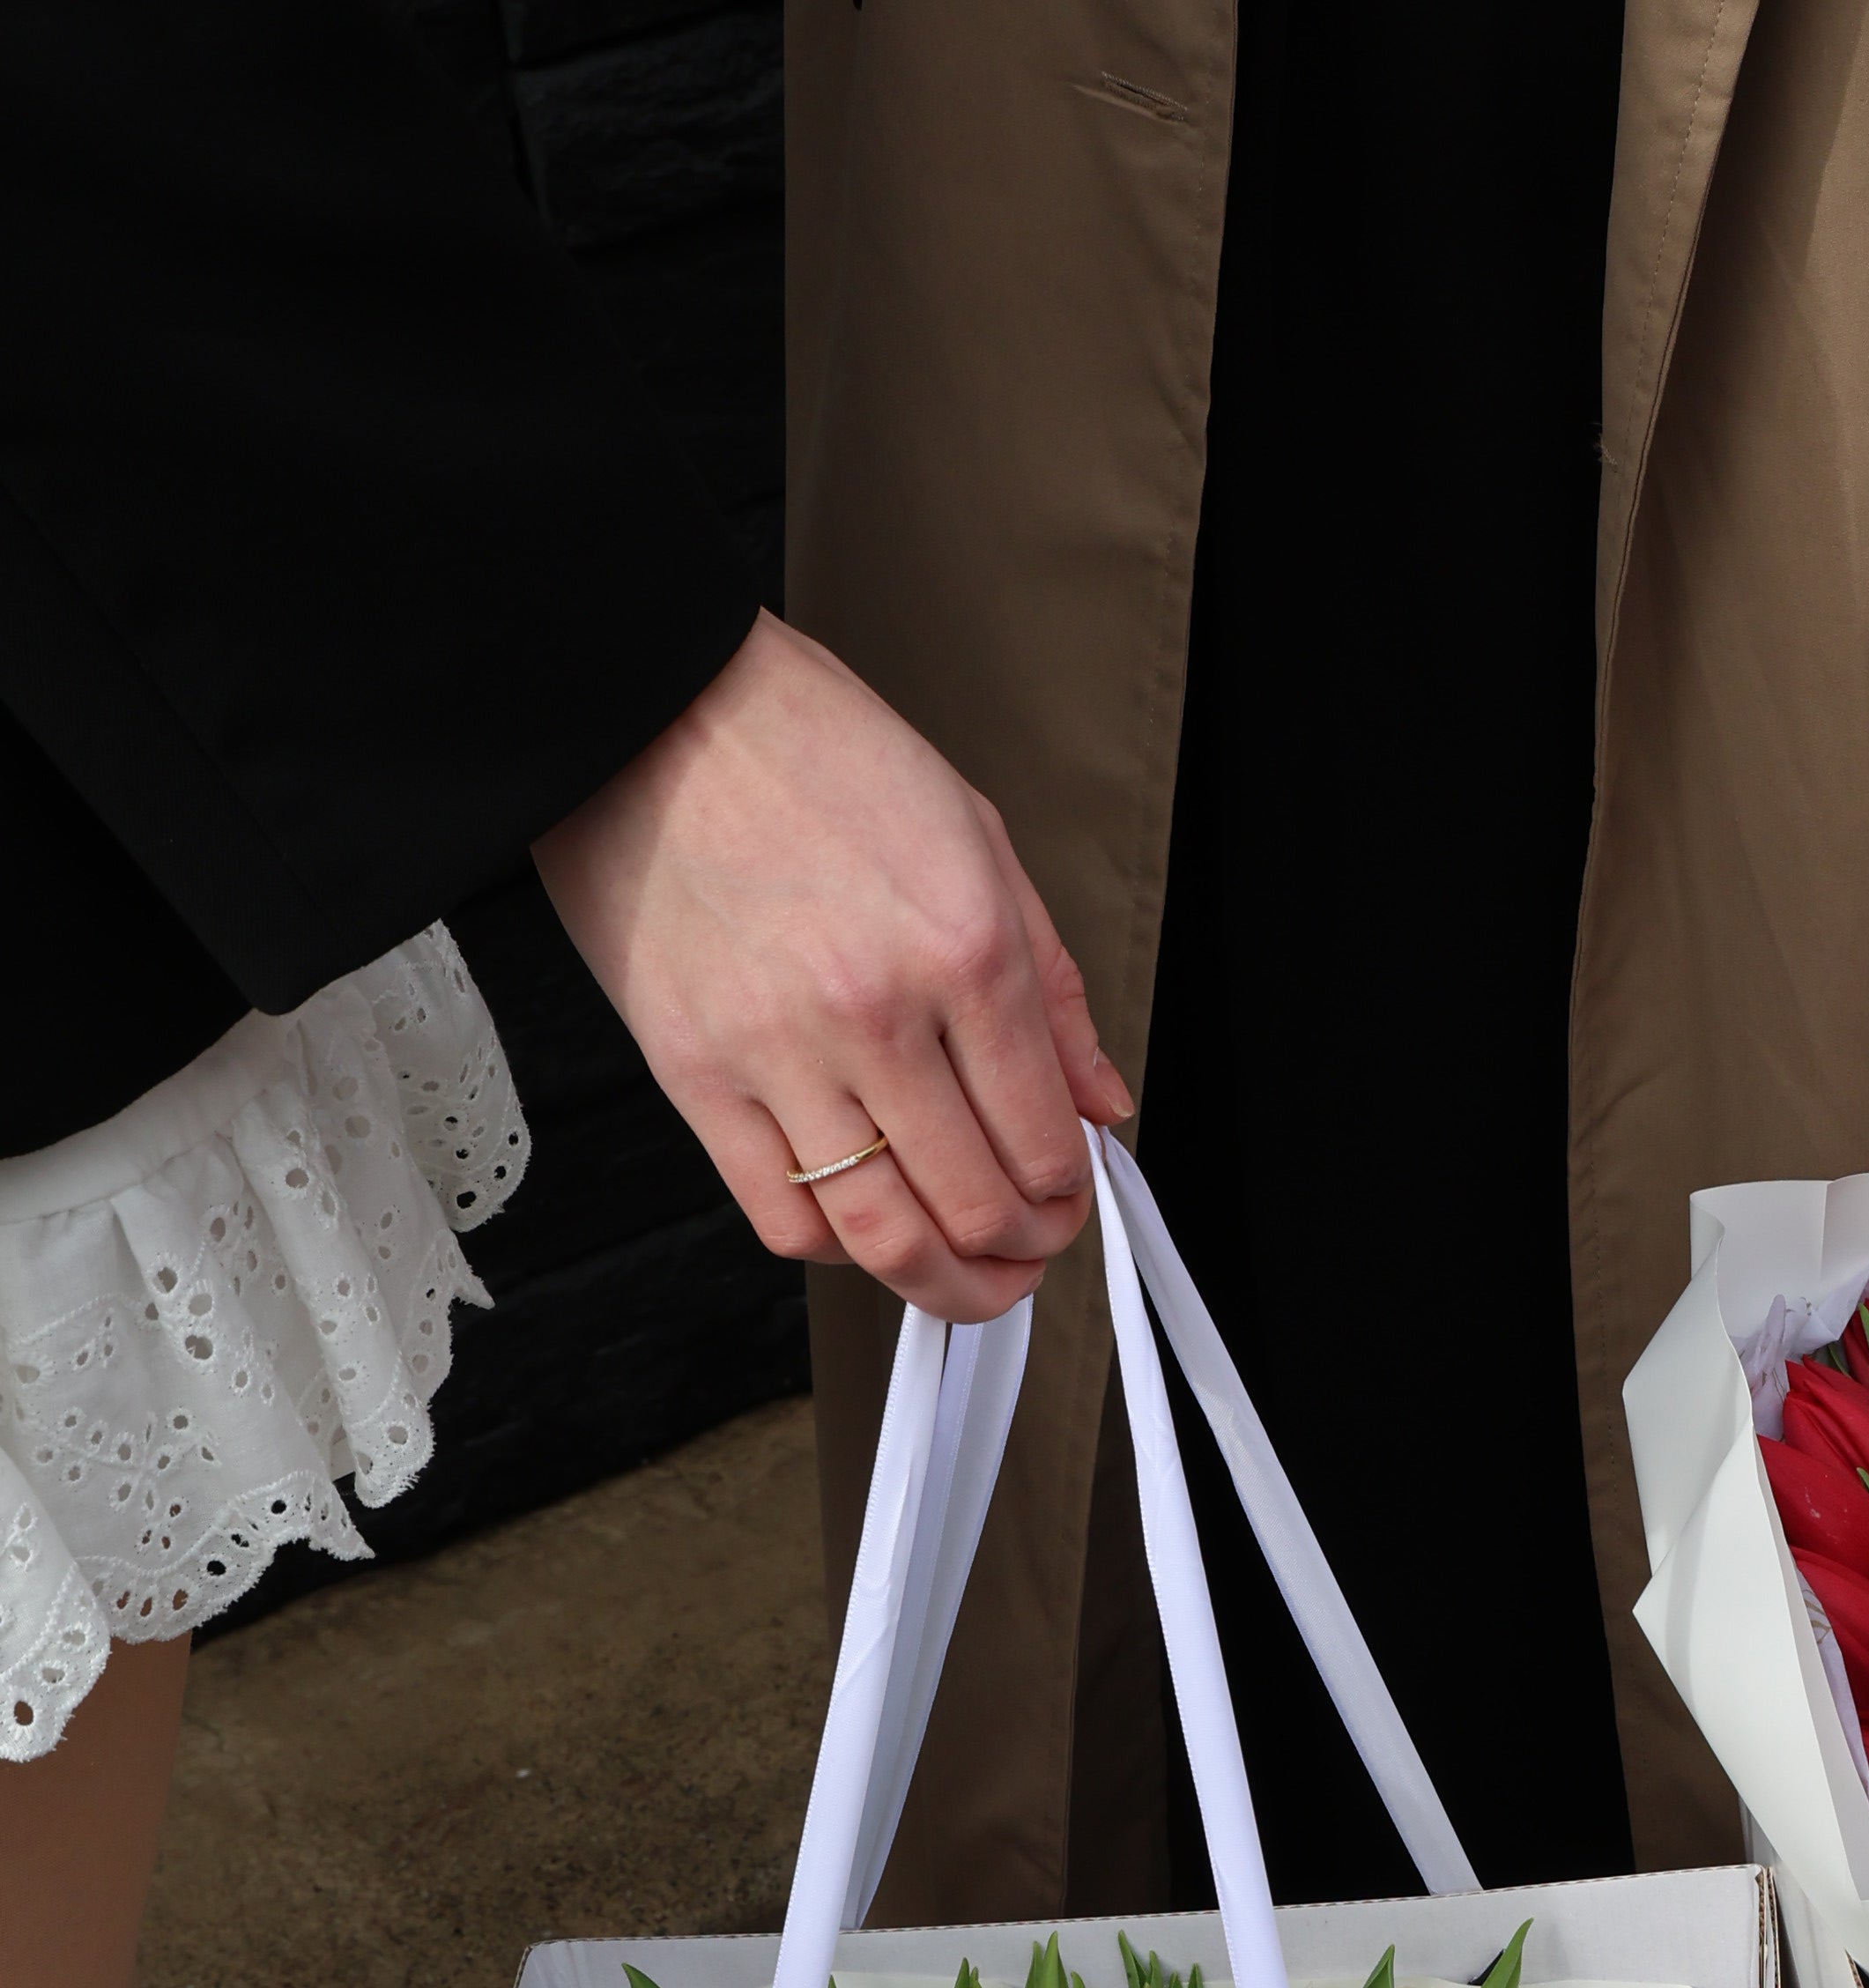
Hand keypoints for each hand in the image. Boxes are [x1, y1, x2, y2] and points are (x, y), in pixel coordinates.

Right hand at [534, 611, 1133, 1319]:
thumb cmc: (809, 749)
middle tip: (1028, 1248)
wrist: (650, 703)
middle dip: (1021, 1253)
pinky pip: (779, 1215)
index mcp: (966, 948)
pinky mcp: (692, 1075)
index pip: (1045, 1138)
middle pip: (973, 1206)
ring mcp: (779, 1053)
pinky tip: (860, 1225)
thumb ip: (1050, 986)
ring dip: (941, 1284)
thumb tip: (1099, 1102)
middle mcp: (879, 1012)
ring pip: (881, 1236)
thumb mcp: (975, 837)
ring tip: (965, 1277)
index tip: (1069, 1196)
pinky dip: (834, 1248)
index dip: (1069, 1195)